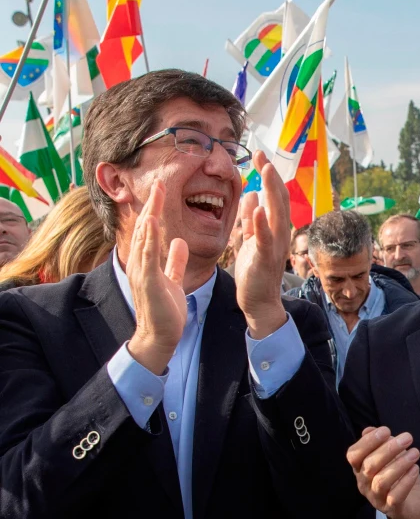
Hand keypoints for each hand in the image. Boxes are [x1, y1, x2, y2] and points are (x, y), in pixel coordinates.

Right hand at [126, 181, 188, 374]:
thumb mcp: (172, 279)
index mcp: (148, 261)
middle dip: (152, 205)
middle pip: (146, 228)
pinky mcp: (148, 282)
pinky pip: (148, 257)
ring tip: (156, 194)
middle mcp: (141, 263)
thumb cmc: (165, 310)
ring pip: (145, 238)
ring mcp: (142, 272)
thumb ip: (175, 261)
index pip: (151, 230)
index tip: (163, 189)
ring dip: (150, 214)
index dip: (156, 209)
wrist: (160, 336)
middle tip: (159, 182)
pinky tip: (151, 223)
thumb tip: (179, 242)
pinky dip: (149, 239)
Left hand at [235, 151, 292, 339]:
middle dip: (272, 176)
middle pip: (280, 200)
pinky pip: (264, 238)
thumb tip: (252, 194)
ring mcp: (274, 246)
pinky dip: (262, 222)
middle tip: (262, 155)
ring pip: (276, 214)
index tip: (259, 156)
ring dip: (272, 191)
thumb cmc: (254, 272)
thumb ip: (252, 219)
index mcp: (275, 229)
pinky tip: (258, 206)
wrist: (258, 301)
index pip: (275, 196)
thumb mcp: (251, 239)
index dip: (269, 176)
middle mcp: (280, 234)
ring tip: (266, 171)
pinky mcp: (263, 259)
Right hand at [347, 426, 419, 518]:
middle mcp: (364, 484)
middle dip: (388, 449)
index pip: (353, 455)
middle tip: (408, 438)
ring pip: (382, 481)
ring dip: (400, 464)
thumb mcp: (390, 457)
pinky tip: (416, 469)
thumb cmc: (398, 476)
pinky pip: (396, 496)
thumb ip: (379, 443)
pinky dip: (406, 481)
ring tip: (415, 453)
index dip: (368, 442)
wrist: (411, 506)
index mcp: (360, 470)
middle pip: (369, 466)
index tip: (386, 430)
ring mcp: (377, 498)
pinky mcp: (392, 509)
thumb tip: (369, 430)